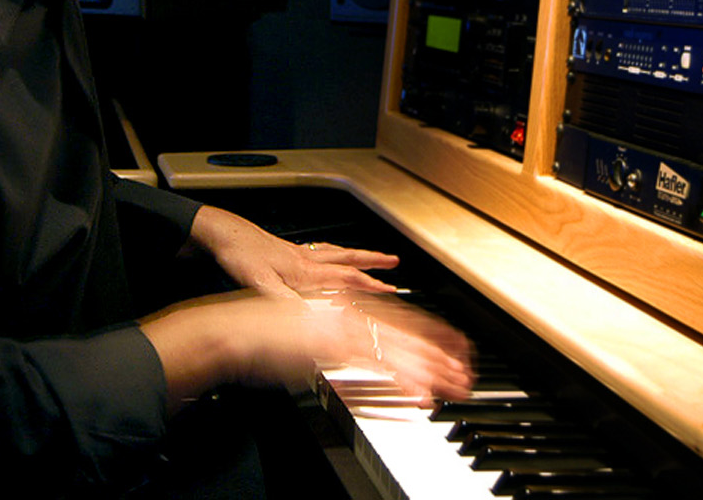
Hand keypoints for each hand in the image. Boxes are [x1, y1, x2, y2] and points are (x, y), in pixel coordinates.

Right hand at [139, 289, 474, 410]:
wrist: (236, 329)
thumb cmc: (262, 333)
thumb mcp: (308, 331)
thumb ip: (336, 339)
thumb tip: (358, 352)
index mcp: (344, 306)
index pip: (399, 315)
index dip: (431, 330)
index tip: (455, 342)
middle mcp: (350, 313)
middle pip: (408, 332)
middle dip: (440, 353)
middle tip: (466, 370)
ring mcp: (343, 332)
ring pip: (400, 350)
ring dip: (431, 370)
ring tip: (456, 385)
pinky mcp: (333, 352)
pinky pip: (376, 369)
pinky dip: (402, 383)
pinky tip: (422, 396)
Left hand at [187, 205, 399, 297]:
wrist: (225, 235)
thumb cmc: (242, 255)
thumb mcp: (262, 283)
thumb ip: (288, 302)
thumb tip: (310, 321)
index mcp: (305, 271)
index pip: (346, 277)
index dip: (369, 285)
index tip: (389, 289)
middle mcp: (306, 260)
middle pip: (348, 259)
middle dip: (373, 262)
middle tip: (393, 262)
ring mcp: (298, 254)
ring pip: (336, 253)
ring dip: (357, 255)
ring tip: (371, 256)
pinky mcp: (287, 252)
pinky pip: (320, 252)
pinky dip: (332, 253)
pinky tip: (328, 257)